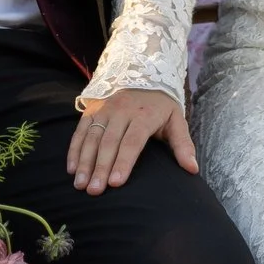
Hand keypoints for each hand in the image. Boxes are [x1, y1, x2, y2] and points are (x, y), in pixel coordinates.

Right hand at [66, 88, 195, 194]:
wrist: (142, 72)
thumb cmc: (161, 105)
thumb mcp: (176, 120)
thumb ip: (183, 145)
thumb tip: (192, 169)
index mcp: (144, 115)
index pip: (132, 142)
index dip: (123, 162)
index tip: (115, 183)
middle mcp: (121, 111)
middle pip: (109, 143)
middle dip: (100, 168)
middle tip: (94, 191)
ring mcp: (104, 109)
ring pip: (92, 138)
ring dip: (84, 162)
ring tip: (81, 185)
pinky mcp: (92, 109)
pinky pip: (80, 130)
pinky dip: (74, 149)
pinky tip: (72, 169)